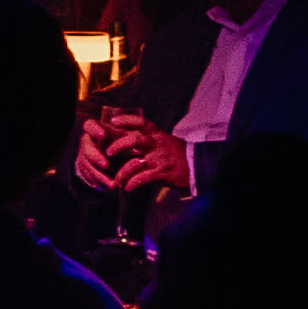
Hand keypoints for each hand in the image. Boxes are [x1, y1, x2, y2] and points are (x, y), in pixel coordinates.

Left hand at [74, 108, 188, 196]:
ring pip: (136, 162)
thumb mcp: (164, 141)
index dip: (126, 120)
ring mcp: (159, 159)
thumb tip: (127, 139)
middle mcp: (157, 144)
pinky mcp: (163, 173)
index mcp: (157, 135)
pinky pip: (144, 178)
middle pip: (134, 140)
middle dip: (119, 145)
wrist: (199, 166)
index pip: (140, 122)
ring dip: (123, 172)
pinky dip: (133, 183)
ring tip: (116, 180)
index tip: (112, 121)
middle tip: (108, 152)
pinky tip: (127, 188)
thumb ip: (148, 140)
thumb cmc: (177, 154)